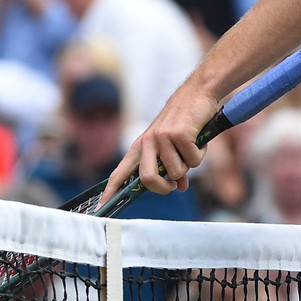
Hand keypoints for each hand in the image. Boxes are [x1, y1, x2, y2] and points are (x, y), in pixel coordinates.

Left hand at [106, 80, 220, 198]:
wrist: (196, 94)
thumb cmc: (184, 123)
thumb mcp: (173, 147)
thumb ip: (171, 168)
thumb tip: (179, 187)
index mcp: (141, 147)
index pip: (120, 172)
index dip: (111, 190)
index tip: (101, 206)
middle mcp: (147, 142)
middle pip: (147, 179)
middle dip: (163, 188)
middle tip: (174, 185)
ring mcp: (161, 137)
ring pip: (176, 173)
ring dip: (189, 164)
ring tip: (191, 147)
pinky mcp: (177, 134)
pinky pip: (192, 161)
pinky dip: (199, 154)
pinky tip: (197, 139)